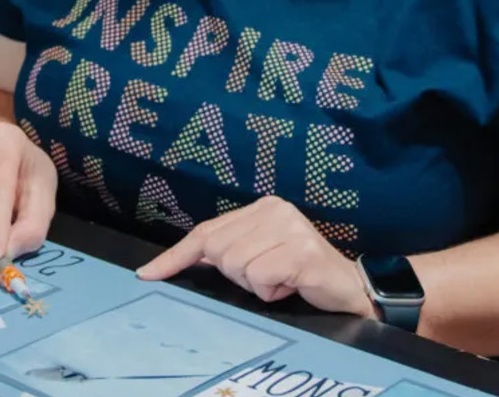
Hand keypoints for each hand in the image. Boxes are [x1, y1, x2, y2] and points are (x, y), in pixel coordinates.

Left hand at [136, 196, 375, 317]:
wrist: (350, 287)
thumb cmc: (300, 273)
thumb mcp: (262, 255)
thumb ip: (230, 248)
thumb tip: (187, 257)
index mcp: (261, 207)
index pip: (206, 231)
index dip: (175, 255)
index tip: (147, 273)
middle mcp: (273, 209)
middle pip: (218, 251)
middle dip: (237, 274)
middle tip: (268, 275)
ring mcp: (289, 227)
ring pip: (237, 266)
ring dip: (257, 285)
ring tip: (282, 279)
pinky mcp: (300, 250)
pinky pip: (260, 277)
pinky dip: (272, 291)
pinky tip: (292, 285)